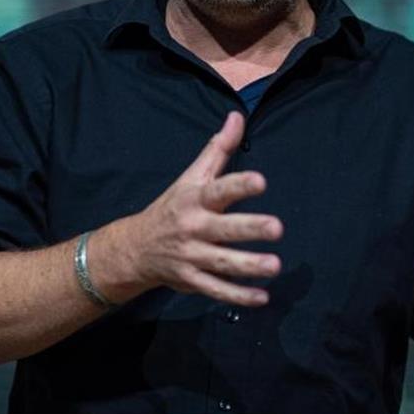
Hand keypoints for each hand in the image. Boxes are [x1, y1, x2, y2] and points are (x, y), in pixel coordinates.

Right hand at [125, 111, 282, 306]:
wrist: (136, 247)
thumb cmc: (173, 206)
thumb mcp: (191, 176)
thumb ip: (218, 149)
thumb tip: (238, 116)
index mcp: (194, 199)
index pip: (218, 190)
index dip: (239, 185)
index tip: (261, 181)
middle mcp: (192, 227)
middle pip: (223, 229)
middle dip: (250, 228)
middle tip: (277, 227)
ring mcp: (191, 256)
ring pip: (222, 263)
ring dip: (249, 266)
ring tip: (276, 266)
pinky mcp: (192, 280)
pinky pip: (216, 290)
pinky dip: (239, 296)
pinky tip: (262, 297)